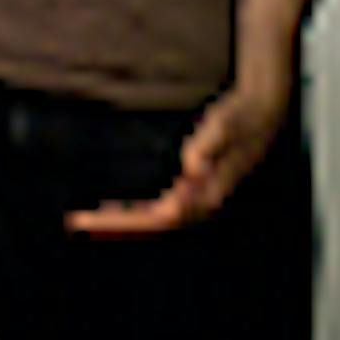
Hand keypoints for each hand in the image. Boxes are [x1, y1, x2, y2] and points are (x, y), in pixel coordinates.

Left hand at [66, 78, 287, 236]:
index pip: (160, 218)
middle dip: (113, 226)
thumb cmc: (241, 117)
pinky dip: (135, 214)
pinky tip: (118, 210)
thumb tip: (190, 168)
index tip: (96, 218)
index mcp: (206, 194)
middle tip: (76, 222)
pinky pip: (159, 210)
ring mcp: (197, 199)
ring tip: (88, 221)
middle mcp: (200, 203)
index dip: (126, 221)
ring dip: (121, 222)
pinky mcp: (193, 190)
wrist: (262, 113)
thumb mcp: (224, 123)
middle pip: (151, 225)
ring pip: (153, 221)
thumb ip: (208, 144)